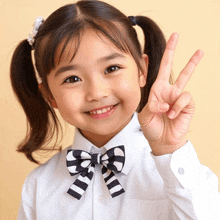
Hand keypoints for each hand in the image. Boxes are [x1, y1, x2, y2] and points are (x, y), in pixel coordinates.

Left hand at [138, 33, 203, 155]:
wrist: (161, 140)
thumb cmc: (152, 127)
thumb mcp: (145, 116)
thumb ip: (152, 106)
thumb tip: (165, 103)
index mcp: (157, 90)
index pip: (159, 70)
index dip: (160, 57)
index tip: (159, 44)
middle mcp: (169, 90)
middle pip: (175, 67)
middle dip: (175, 51)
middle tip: (177, 34)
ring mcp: (179, 96)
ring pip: (185, 78)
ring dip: (174, 100)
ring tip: (167, 114)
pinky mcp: (187, 104)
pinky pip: (184, 97)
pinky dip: (177, 107)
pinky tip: (172, 115)